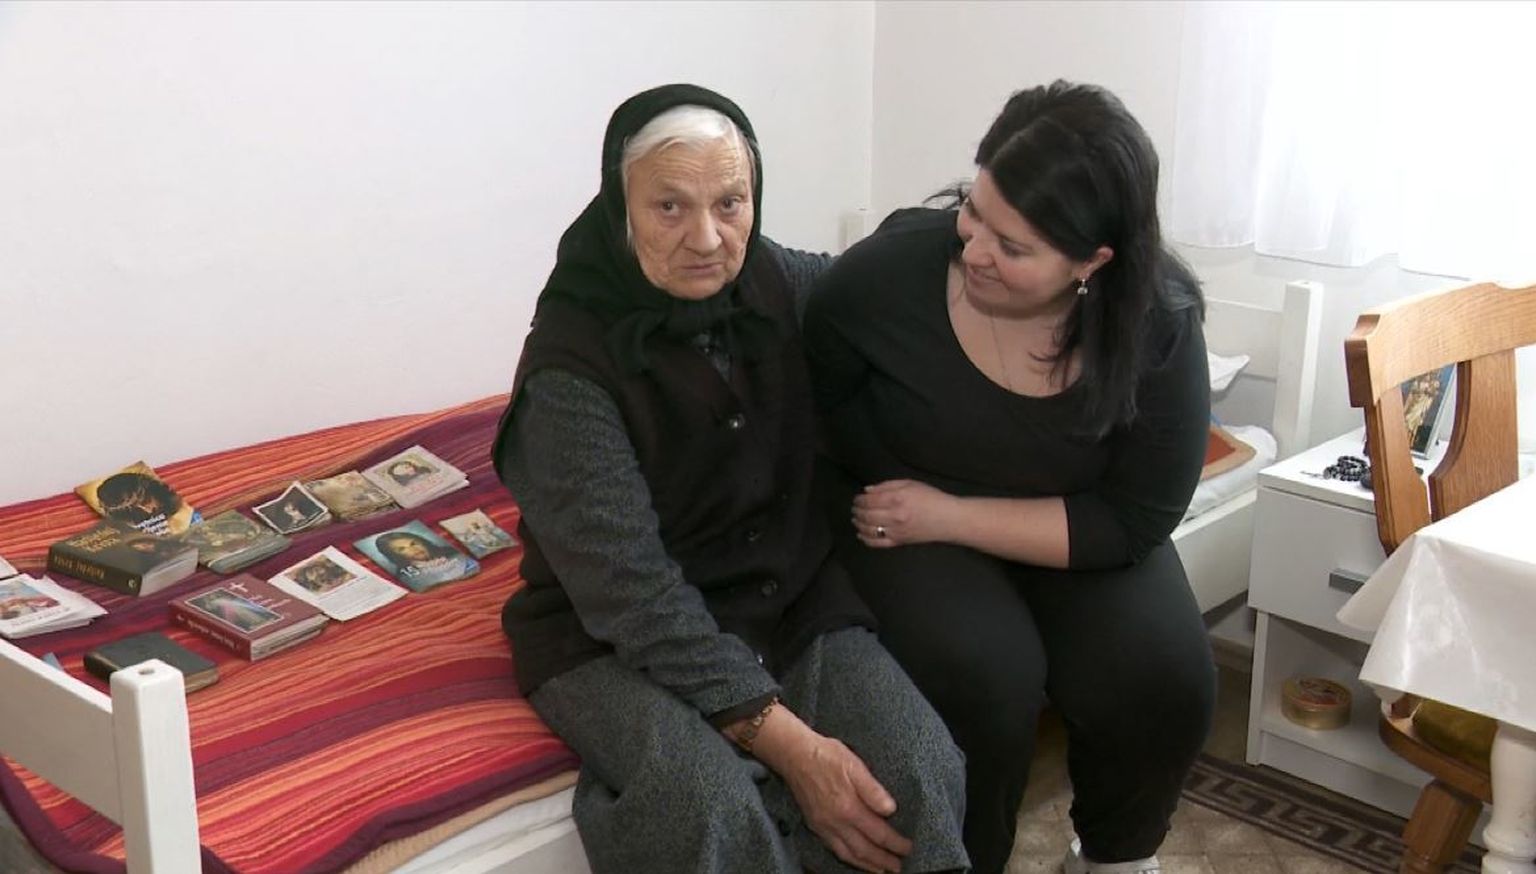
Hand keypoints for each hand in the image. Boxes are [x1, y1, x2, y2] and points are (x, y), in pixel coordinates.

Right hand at [746, 707, 911, 871]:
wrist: (794, 755)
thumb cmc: (826, 756)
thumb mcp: (854, 765)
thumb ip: (873, 790)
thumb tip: (890, 809)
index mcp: (848, 808)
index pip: (878, 833)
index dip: (895, 843)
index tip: (907, 848)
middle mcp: (835, 822)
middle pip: (864, 850)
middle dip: (883, 861)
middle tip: (899, 867)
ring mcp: (823, 826)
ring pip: (848, 854)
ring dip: (867, 864)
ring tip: (881, 870)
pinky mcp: (815, 825)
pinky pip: (834, 849)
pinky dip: (848, 858)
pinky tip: (855, 858)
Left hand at [852, 479, 957, 547]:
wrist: (949, 519)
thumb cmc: (931, 498)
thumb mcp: (910, 484)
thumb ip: (887, 486)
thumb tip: (867, 491)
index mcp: (897, 499)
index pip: (869, 500)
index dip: (859, 500)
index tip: (857, 498)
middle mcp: (894, 516)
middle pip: (866, 515)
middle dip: (857, 511)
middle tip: (854, 508)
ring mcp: (896, 531)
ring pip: (869, 530)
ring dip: (858, 524)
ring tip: (856, 519)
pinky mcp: (899, 542)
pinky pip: (877, 543)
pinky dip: (866, 539)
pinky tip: (861, 534)